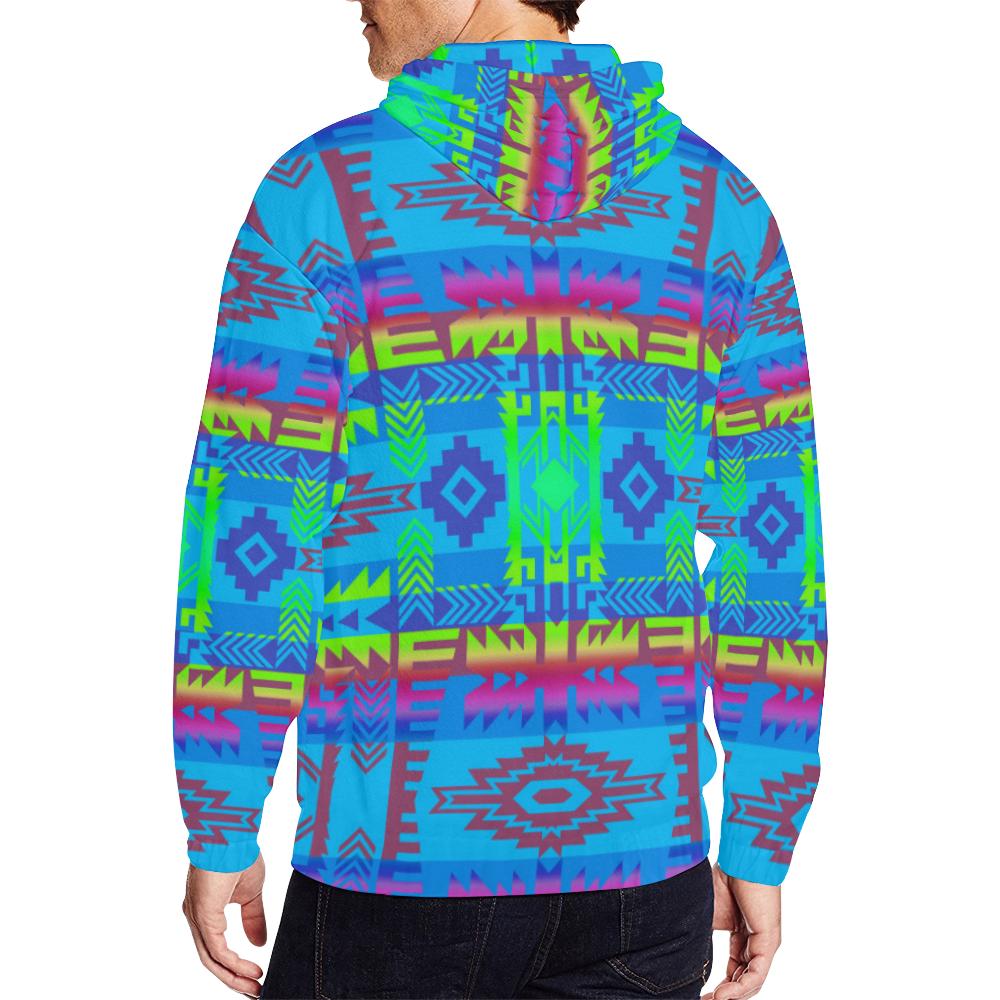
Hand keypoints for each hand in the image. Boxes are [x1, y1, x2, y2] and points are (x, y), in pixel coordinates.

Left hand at [181, 852, 267, 996]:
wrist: (233, 834)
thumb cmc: (240, 854)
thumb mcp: (251, 893)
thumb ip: (253, 918)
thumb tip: (259, 943)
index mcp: (205, 910)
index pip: (215, 947)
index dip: (234, 966)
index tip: (254, 976)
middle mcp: (196, 917)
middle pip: (211, 959)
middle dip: (233, 978)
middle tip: (254, 990)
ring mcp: (197, 918)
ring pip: (212, 959)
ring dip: (234, 976)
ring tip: (255, 986)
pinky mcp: (203, 916)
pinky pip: (217, 950)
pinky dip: (234, 964)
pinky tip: (251, 969)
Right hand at [701, 862, 780, 998]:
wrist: (740, 858)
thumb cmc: (723, 878)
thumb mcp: (706, 916)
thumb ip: (701, 937)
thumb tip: (683, 958)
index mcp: (742, 936)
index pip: (733, 971)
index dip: (718, 987)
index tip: (698, 994)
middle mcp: (755, 944)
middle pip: (742, 981)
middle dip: (723, 996)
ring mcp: (764, 945)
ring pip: (750, 982)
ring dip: (731, 996)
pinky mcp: (769, 942)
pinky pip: (757, 974)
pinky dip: (741, 988)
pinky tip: (723, 995)